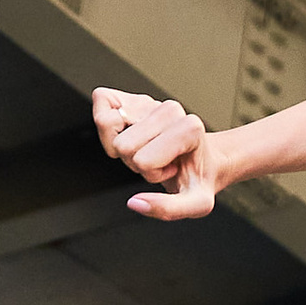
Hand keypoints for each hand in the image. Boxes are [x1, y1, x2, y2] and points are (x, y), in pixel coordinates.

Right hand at [92, 85, 216, 219]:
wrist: (204, 160)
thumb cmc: (198, 178)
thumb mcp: (197, 203)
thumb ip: (167, 209)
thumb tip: (135, 203)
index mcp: (190, 129)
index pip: (143, 160)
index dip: (153, 174)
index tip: (171, 169)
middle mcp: (171, 109)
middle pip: (123, 144)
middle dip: (136, 162)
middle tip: (157, 161)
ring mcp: (151, 100)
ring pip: (107, 124)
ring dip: (124, 148)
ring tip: (148, 150)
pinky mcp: (132, 96)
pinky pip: (101, 99)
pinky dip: (106, 125)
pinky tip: (130, 134)